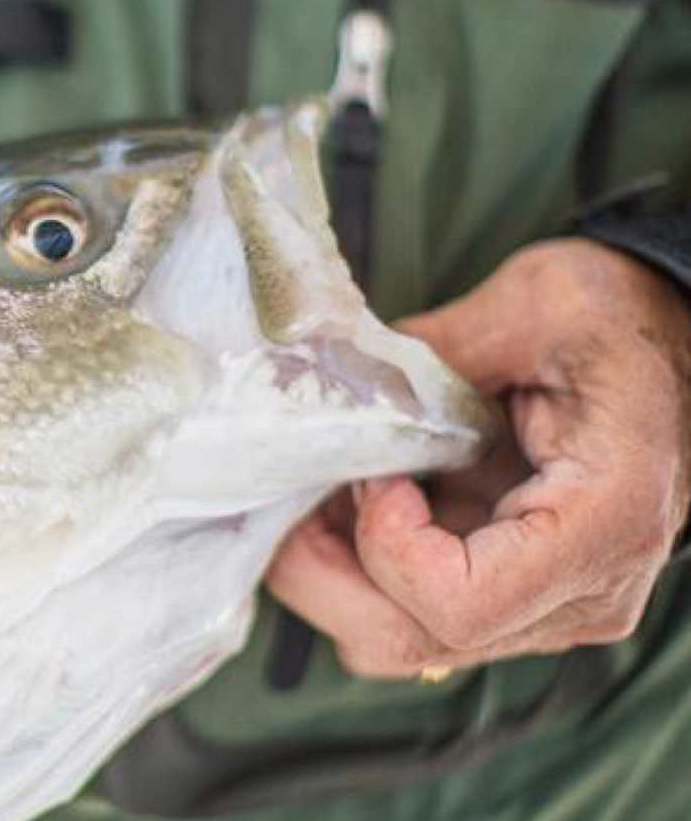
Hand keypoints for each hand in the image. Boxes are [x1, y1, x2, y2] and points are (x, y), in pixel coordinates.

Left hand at [268, 239, 690, 677]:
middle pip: (412, 640)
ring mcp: (545, 608)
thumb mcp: (540, 305)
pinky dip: (352, 573)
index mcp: (605, 522)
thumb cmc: (616, 321)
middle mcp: (582, 593)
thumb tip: (336, 378)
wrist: (665, 345)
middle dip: (322, 571)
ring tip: (312, 492)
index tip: (375, 473)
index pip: (463, 604)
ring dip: (328, 575)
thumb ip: (438, 349)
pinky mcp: (511, 601)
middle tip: (295, 489)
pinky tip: (343, 504)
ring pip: (396, 643)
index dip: (387, 548)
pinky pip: (407, 619)